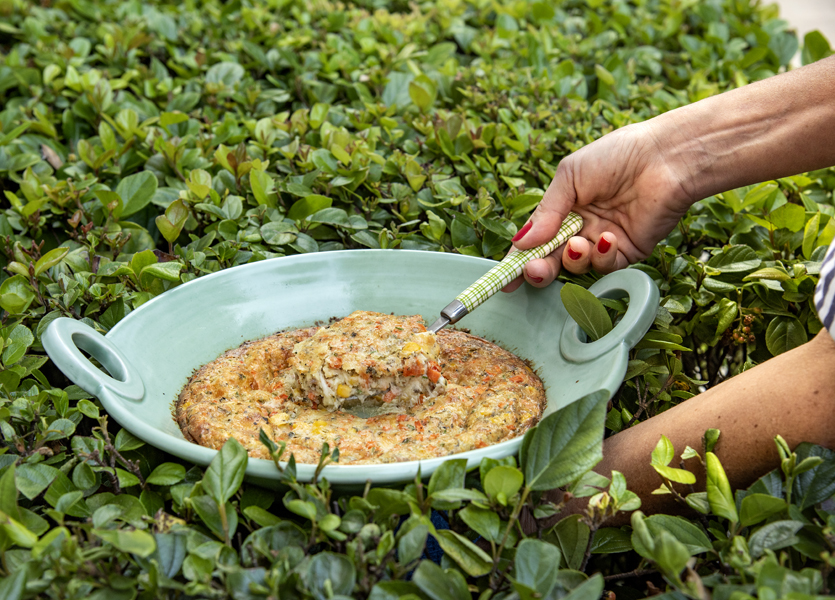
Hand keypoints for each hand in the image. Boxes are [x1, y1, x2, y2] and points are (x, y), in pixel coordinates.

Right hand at [503, 121, 695, 291]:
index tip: (504, 279)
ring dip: (572, 259)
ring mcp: (603, 241)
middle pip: (551, 259)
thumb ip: (546, 212)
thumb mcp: (570, 177)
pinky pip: (605, 266)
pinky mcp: (628, 251)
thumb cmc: (617, 156)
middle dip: (539, 269)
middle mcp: (581, 227)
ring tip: (578, 243)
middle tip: (534, 271)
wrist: (665, 158)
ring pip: (576, 266)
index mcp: (563, 209)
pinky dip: (601, 256)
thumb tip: (520, 243)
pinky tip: (606, 237)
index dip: (518, 259)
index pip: (534, 239)